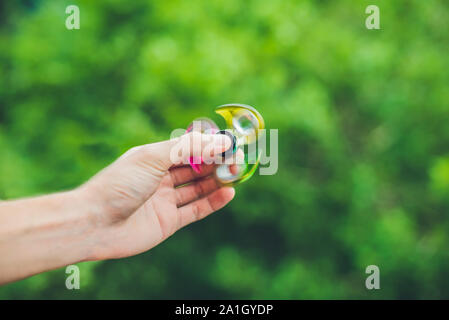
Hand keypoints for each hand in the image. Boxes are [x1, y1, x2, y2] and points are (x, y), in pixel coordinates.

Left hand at [80, 132, 234, 259]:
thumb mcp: (154, 157)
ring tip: (236, 175)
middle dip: (217, 164)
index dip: (209, 146)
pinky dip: (213, 202)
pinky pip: (196, 210)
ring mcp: (165, 200)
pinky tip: (228, 193)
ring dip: (217, 182)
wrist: (95, 223)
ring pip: (198, 188)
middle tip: (237, 162)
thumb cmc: (120, 183)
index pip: (189, 149)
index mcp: (155, 158)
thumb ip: (188, 149)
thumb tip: (221, 142)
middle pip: (196, 169)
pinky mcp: (169, 221)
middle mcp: (161, 178)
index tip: (230, 144)